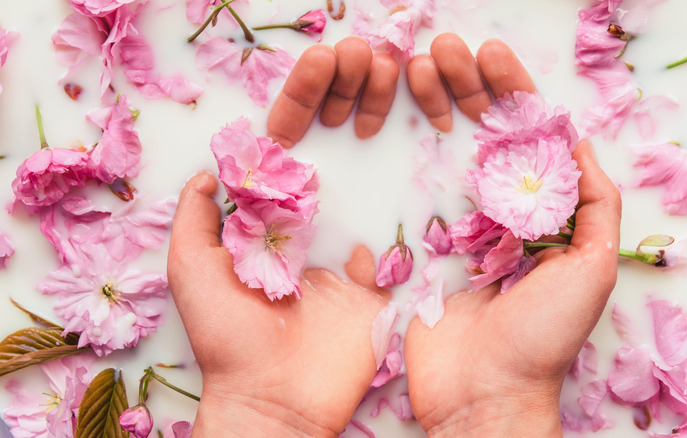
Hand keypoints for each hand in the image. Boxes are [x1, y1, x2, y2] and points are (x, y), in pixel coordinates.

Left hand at [168, 36, 397, 434]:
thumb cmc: (227, 335)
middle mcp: (299, 263)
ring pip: (353, 231)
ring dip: (362, 203)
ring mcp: (336, 285)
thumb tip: (206, 174)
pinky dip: (388, 246)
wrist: (275, 399)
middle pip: (318, 211)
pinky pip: (385, 267)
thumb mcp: (192, 272)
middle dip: (327, 178)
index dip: (280, 168)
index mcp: (259, 254)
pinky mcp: (368, 304)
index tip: (293, 126)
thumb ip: (195, 222)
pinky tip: (385, 221)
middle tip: (343, 130)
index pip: (273, 201)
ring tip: (374, 161)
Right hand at [403, 34, 621, 436]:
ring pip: (447, 156)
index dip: (515, 98)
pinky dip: (406, 156)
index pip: (531, 142)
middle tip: (448, 52)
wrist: (483, 394)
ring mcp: (455, 231)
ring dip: (437, 109)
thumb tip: (581, 146)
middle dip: (470, 90)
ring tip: (419, 69)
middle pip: (486, 139)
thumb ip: (595, 207)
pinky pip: (412, 196)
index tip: (494, 60)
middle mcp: (499, 217)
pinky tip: (399, 118)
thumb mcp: (592, 269)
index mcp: (543, 218)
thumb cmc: (543, 337)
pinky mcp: (418, 249)